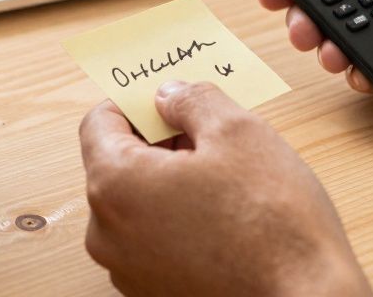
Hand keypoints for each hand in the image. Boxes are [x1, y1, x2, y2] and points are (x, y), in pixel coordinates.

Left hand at [80, 82, 370, 296]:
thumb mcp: (238, 132)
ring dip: (169, 181)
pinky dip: (177, 219)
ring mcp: (128, 270)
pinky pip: (153, 239)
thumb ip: (192, 99)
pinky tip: (224, 217)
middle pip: (117, 164)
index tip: (168, 98)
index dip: (134, 102)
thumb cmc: (274, 225)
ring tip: (225, 180)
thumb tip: (169, 95)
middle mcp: (107, 234)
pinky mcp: (154, 292)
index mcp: (114, 185)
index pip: (99, 123)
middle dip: (158, 142)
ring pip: (136, 204)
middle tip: (208, 135)